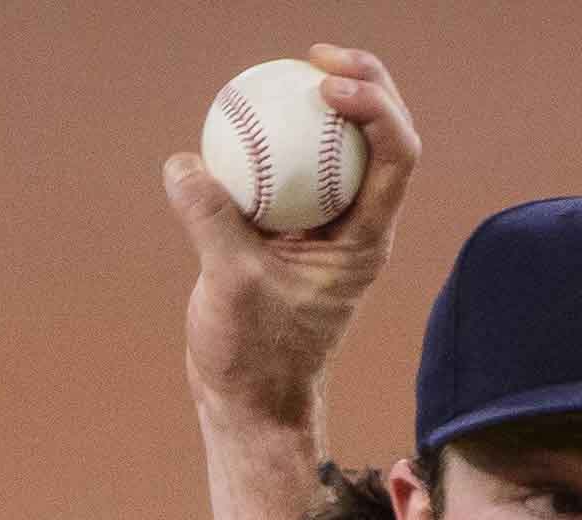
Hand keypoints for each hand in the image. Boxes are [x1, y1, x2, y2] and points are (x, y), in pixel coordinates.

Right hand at [161, 44, 420, 431]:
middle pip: (379, 139)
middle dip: (362, 83)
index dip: (376, 105)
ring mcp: (325, 229)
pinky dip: (272, 140)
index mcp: (367, 240)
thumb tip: (186, 164)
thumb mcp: (230, 288)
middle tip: (313, 55)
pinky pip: (288, 171)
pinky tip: (239, 115)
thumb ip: (212, 222)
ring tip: (286, 68)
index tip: (326, 83)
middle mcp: (357, 228)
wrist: (250, 402)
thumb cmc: (253, 358)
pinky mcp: (289, 233)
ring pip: (337, 150)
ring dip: (321, 105)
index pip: (396, 156)